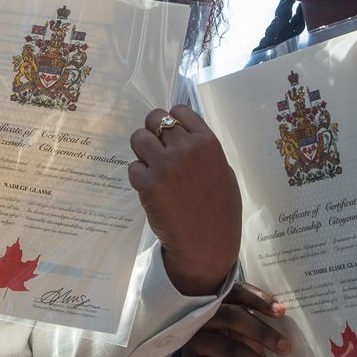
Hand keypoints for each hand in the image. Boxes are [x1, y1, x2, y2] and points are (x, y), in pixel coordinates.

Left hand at [128, 105, 240, 295]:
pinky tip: (150, 187)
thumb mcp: (223, 171)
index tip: (170, 133)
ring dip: (142, 149)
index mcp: (208, 143)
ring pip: (138, 137)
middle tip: (156, 147)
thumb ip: (203, 150)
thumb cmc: (221, 211)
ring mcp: (165, 166)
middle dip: (153, 131)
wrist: (207, 244)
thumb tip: (183, 135)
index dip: (171, 120)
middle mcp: (186, 149)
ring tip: (150, 165)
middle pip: (155, 118)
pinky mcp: (148, 184)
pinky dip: (138, 175)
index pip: (179, 111)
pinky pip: (133, 166)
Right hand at [180, 282, 291, 356]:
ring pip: (233, 351)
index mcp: (217, 303)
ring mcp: (195, 342)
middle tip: (286, 347)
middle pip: (234, 318)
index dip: (259, 300)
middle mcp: (202, 318)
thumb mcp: (237, 332)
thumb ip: (254, 327)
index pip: (238, 293)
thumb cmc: (225, 346)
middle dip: (263, 333)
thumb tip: (287, 338)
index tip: (281, 311)